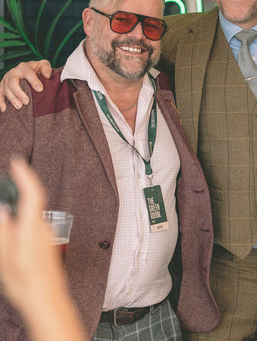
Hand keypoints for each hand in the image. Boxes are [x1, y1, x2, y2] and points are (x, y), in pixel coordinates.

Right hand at [0, 60, 51, 111]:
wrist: (28, 69)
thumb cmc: (37, 69)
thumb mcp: (43, 65)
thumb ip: (46, 69)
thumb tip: (47, 76)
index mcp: (24, 67)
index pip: (28, 73)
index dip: (33, 81)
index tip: (40, 89)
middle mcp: (13, 72)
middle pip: (12, 82)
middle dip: (19, 92)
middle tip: (26, 101)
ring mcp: (6, 79)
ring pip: (5, 89)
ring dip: (12, 98)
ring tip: (19, 106)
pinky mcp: (3, 86)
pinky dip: (1, 101)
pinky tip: (4, 109)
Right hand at [0, 159, 86, 340]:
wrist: (48, 300)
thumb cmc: (25, 282)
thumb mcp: (4, 258)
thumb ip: (3, 231)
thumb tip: (2, 210)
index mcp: (32, 228)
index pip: (33, 194)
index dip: (26, 176)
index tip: (18, 162)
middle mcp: (43, 228)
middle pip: (30, 204)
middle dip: (17, 197)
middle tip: (5, 191)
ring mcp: (47, 236)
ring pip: (30, 218)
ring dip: (18, 218)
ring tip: (6, 242)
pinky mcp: (47, 244)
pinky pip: (32, 228)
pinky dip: (21, 228)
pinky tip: (12, 246)